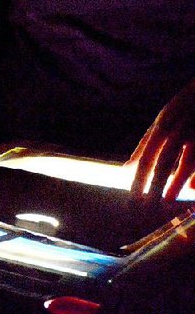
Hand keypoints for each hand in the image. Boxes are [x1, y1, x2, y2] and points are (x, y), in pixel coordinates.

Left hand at [129, 80, 194, 202]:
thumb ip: (145, 144)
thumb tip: (126, 168)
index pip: (147, 156)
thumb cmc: (183, 108)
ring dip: (176, 182)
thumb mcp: (161, 120)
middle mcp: (179, 130)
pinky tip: (193, 190)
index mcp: (162, 126)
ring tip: (167, 200)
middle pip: (164, 161)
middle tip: (146, 206)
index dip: (139, 177)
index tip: (133, 196)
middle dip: (154, 184)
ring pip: (187, 161)